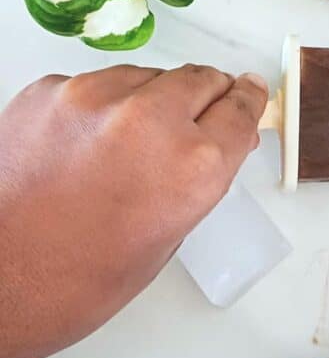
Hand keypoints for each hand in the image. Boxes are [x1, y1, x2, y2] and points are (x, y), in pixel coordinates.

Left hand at [0, 64, 267, 357]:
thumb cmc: (76, 281)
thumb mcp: (166, 238)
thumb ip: (201, 178)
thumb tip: (220, 140)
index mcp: (193, 166)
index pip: (241, 110)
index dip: (248, 103)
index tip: (250, 94)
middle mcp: (150, 120)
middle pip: (201, 80)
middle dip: (208, 96)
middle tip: (202, 115)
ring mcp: (94, 97)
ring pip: (150, 76)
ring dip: (156, 99)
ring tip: (136, 140)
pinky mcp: (49, 90)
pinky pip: (98, 83)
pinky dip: (107, 105)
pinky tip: (93, 142)